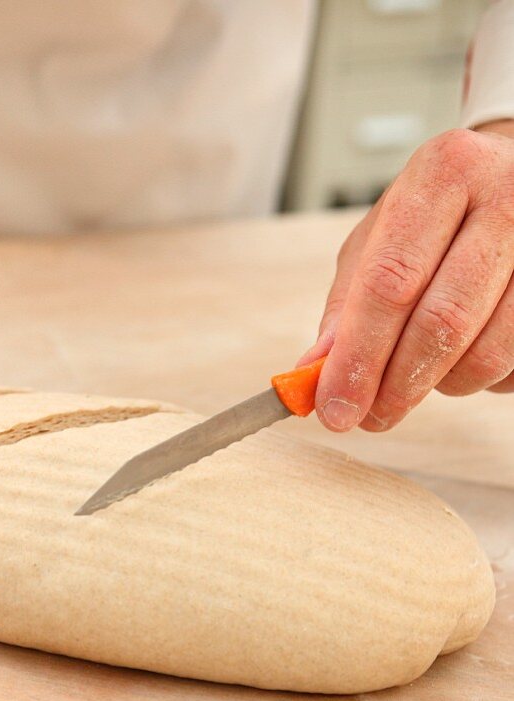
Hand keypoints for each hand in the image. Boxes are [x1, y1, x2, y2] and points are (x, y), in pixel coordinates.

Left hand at [300, 124, 513, 431]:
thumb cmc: (437, 215)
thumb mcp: (380, 238)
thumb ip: (346, 305)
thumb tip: (314, 373)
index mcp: (444, 174)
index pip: (391, 283)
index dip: (359, 357)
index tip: (334, 407)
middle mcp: (505, 198)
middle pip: (442, 321)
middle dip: (396, 386)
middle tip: (370, 418)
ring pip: (487, 354)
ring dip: (442, 387)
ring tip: (417, 377)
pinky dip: (480, 381)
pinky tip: (461, 360)